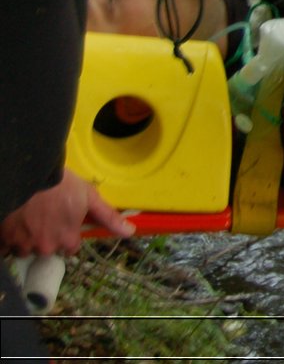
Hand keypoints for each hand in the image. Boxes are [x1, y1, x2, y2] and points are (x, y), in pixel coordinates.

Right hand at [1, 170, 133, 255]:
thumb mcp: (90, 197)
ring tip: (31, 219)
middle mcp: (45, 246)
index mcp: (67, 239)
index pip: (70, 249)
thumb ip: (108, 217)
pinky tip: (16, 223)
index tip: (65, 224)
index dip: (69, 236)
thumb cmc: (63, 184)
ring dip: (28, 238)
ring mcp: (23, 243)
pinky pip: (6, 246)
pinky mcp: (5, 237)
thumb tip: (130, 232)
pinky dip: (10, 238)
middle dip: (48, 237)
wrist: (32, 174)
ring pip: (26, 248)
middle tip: (47, 218)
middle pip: (48, 249)